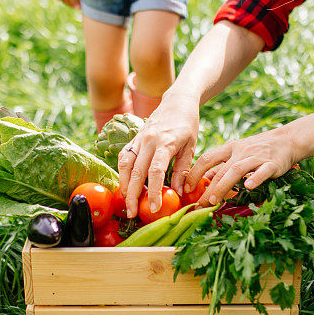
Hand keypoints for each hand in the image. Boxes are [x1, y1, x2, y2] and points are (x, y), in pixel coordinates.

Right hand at [118, 92, 199, 217]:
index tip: (155, 208)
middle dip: (133, 195)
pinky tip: (124, 184)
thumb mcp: (191, 146)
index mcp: (166, 142)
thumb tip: (178, 192)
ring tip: (126, 201)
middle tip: (132, 213)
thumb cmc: (188, 124)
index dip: (154, 192)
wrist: (177, 100)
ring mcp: (139, 138)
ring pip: (125, 164)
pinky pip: (123, 156)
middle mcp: (149, 140)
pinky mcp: (134, 137)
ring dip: (124, 185)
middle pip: (137, 171)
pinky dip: (122, 171)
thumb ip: (183, 169)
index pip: (156, 171)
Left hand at [187, 123, 302, 205]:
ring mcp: (256, 157)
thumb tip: (204, 179)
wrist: (287, 140)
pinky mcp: (272, 163)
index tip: (186, 188)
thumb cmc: (259, 148)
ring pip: (236, 170)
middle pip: (220, 169)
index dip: (194, 173)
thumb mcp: (238, 152)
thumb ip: (223, 165)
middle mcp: (240, 151)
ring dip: (223, 186)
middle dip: (207, 188)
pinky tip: (248, 187)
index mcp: (229, 148)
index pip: (206, 159)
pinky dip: (255, 179)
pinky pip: (262, 171)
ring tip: (214, 200)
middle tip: (198, 204)